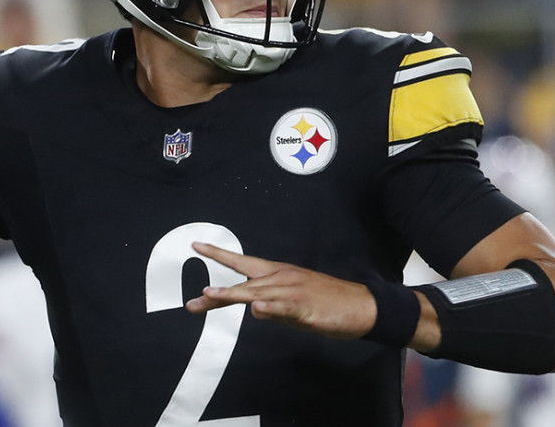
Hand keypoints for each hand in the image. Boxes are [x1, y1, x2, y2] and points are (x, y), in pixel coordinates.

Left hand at [184, 242, 377, 339]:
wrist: (361, 305)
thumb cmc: (326, 302)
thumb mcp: (292, 304)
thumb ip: (271, 306)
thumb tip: (251, 308)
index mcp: (277, 274)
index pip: (242, 262)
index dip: (219, 254)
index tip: (196, 245)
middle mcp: (282, 278)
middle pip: (243, 284)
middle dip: (217, 292)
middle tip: (193, 301)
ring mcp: (294, 292)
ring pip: (259, 293)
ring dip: (234, 294)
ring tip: (211, 294)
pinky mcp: (306, 307)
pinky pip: (285, 307)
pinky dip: (270, 308)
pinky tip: (256, 309)